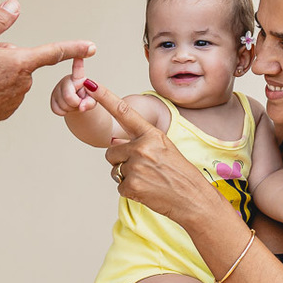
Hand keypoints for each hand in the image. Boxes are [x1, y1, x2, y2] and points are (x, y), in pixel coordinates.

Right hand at [0, 0, 94, 128]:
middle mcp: (24, 82)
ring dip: (2, 73)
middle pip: (23, 61)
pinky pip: (8, 93)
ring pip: (14, 77)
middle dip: (8, 58)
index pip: (54, 52)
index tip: (91, 47)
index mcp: (21, 62)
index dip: (74, 48)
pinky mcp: (9, 110)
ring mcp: (18, 98)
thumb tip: (14, 5)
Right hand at [49, 58, 96, 116]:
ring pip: (62, 104)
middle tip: (80, 102)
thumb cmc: (87, 98)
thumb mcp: (94, 100)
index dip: (77, 63)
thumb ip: (90, 102)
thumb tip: (81, 106)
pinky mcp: (52, 98)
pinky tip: (67, 107)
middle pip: (68, 96)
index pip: (77, 70)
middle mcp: (66, 80)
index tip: (78, 55)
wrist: (79, 105)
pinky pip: (56, 109)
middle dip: (75, 103)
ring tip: (75, 103)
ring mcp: (58, 89)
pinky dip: (64, 112)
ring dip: (71, 109)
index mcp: (78, 77)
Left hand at [84, 79, 210, 222]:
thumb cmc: (179, 173)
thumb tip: (114, 142)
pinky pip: (119, 185)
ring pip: (115, 168)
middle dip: (121, 159)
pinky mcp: (132, 185)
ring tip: (148, 179)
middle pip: (111, 150)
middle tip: (144, 168)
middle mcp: (142, 147)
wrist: (192, 198)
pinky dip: (130, 190)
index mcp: (151, 134)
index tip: (89, 84)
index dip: (104, 97)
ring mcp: (136, 166)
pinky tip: (147, 190)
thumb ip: (140, 142)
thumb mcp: (164, 148)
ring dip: (126, 175)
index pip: (123, 112)